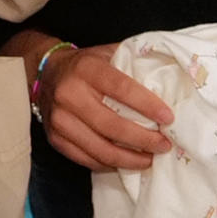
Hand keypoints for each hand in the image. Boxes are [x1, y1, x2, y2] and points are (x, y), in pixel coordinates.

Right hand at [34, 42, 175, 170]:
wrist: (47, 73)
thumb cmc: (86, 65)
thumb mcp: (107, 53)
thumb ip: (133, 64)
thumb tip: (169, 80)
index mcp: (87, 70)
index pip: (122, 89)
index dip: (147, 105)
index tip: (168, 118)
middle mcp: (70, 95)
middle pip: (112, 125)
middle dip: (143, 140)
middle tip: (164, 145)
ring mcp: (60, 120)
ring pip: (99, 148)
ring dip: (129, 158)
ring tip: (150, 159)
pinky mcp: (55, 139)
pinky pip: (86, 159)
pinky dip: (109, 163)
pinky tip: (126, 161)